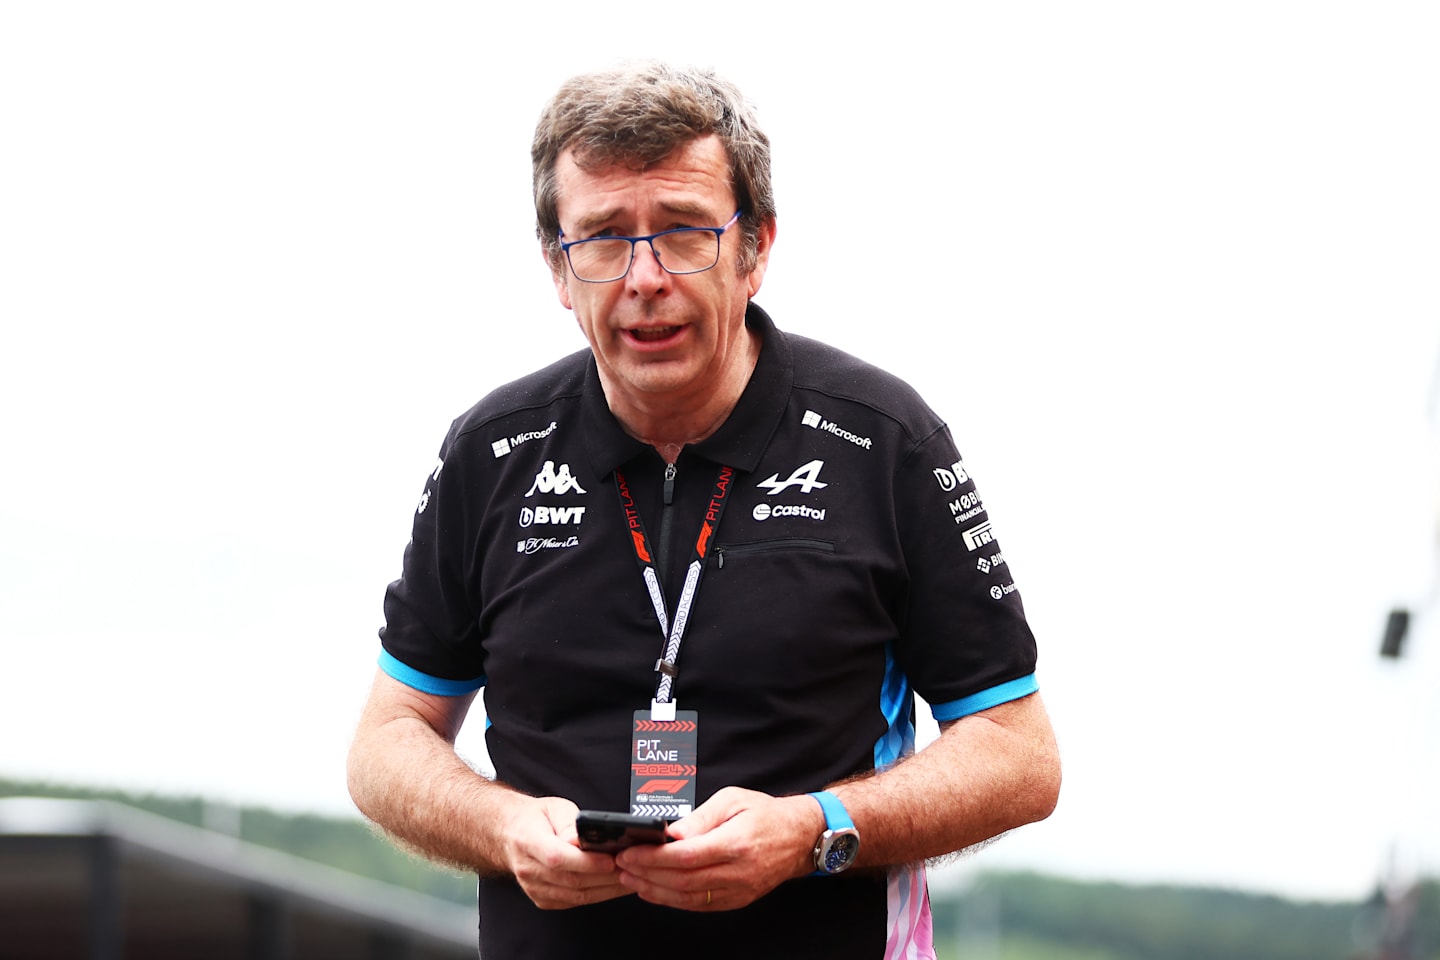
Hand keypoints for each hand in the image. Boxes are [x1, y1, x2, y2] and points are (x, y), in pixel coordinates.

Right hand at [500, 796, 632, 909]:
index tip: (611, 860)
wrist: (510, 834)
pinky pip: (573, 903)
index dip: (586, 862)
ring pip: (575, 896)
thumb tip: (584, 840)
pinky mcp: (542, 900)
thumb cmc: (536, 819)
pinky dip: (597, 896)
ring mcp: (533, 888)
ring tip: (629, 878)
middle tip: (632, 868)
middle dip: (606, 876)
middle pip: (571, 880)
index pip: (558, 857)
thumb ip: (570, 823)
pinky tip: (613, 887)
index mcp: (528, 840)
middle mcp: (528, 868)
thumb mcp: (554, 808)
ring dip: (606, 889)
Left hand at [613, 787, 821, 910]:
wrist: (799, 837)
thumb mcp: (732, 800)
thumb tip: (670, 832)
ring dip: (654, 891)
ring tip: (630, 879)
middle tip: (621, 866)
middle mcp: (738, 872)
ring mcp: (739, 890)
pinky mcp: (737, 900)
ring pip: (688, 898)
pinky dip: (673, 900)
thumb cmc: (765, 813)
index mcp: (735, 843)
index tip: (629, 852)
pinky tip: (654, 891)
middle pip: (682, 880)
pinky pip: (699, 905)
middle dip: (646, 875)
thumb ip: (700, 818)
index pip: (685, 856)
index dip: (653, 858)